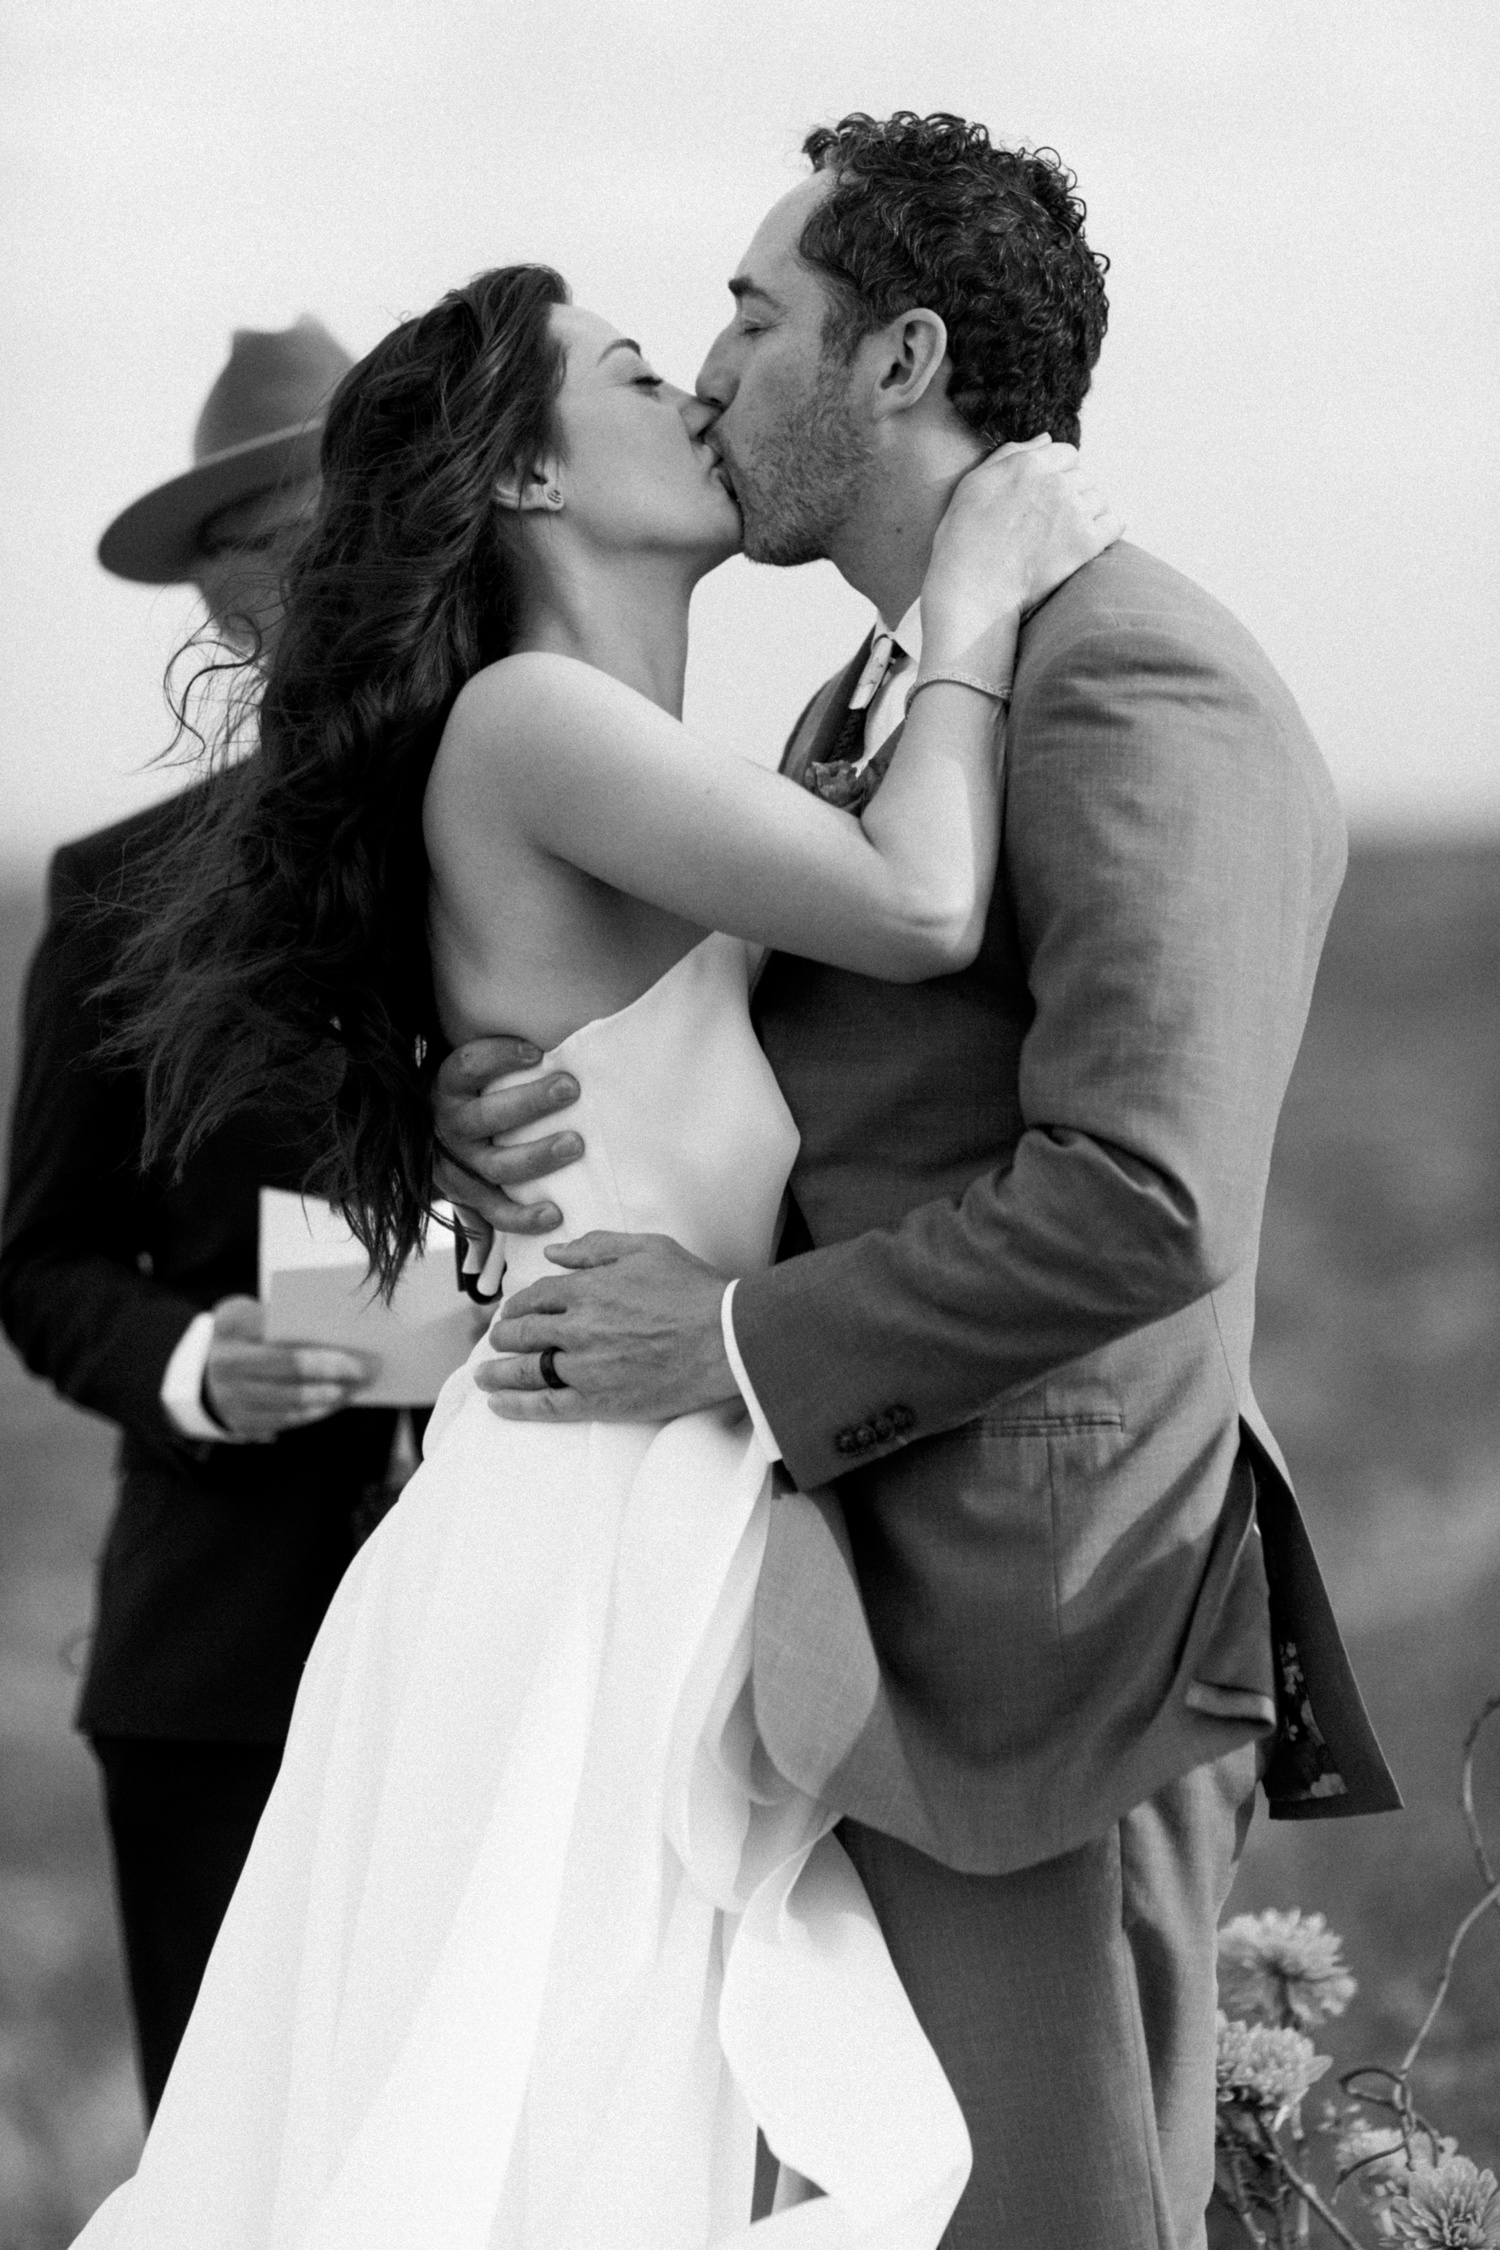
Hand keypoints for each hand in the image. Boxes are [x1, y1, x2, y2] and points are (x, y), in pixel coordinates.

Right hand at [202, 1295, 371, 1442]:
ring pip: (291, 1398)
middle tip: (367, 1369)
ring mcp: (230, 1395)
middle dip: (334, 1368)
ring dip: (331, 1394)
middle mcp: (225, 1360)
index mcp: (232, 1323)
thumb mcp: (256, 1315)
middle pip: (289, 1365)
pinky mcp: (240, 1421)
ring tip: (358, 1387)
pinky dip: (316, 1411)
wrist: (207, 1372)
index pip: (281, 1329)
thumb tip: (341, 1331)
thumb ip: (288, 1318)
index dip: (320, 1341)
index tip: (357, 1343)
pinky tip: (337, 1401)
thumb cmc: (247, 1335)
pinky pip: (286, 1419)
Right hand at [430, 1036, 584, 1238]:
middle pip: (486, 1116)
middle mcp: (447, 1125)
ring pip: (496, 1165)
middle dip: (531, 1101)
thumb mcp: (471, 1072)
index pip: (465, 1066)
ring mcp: (455, 1165)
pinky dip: (523, 1216)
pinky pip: (494, 1212)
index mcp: (445, 1087)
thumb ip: (499, 1056)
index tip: (537, 1051)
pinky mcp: (466, 1197)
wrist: (429, 1141)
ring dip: (537, 1156)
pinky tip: (555, 1213)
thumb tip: (555, 1025)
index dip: (498, 1056)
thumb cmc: (472, 1093)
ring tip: (575, 1144)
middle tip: (571, 1088)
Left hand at [473, 1232, 736, 1423]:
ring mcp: (586, 1367)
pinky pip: (547, 1406)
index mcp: (586, 1289)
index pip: (536, 1297)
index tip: (513, 1312)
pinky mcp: (600, 1401)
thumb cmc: (694, 1290)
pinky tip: (499, 1405)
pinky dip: (518, 1406)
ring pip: (527, 1371)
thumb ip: (596, 1248)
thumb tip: (554, 1253)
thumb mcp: (647, 1248)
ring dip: (497, 1372)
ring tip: (484, 1375)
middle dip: (504, 1336)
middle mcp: (578, 1328)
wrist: (727, 1339)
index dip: (519, 1305)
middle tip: (498, 1340)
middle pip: (523, 1333)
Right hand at [922, 435, 1122, 681]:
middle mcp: (1055, 482)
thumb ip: (1011, 454)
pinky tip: (1089, 543)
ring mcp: (1074, 511)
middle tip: (1053, 521)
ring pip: (1099, 499)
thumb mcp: (975, 484)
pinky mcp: (1086, 542)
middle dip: (1073, 493)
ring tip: (1066, 535)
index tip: (1046, 497)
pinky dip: (1106, 531)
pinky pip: (1114, 523)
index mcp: (1029, 464)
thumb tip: (1045, 438)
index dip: (1058, 474)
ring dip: (1089, 512)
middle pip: (1084, 476)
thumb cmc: (964, 539)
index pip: (1066, 454)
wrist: (973, 589)